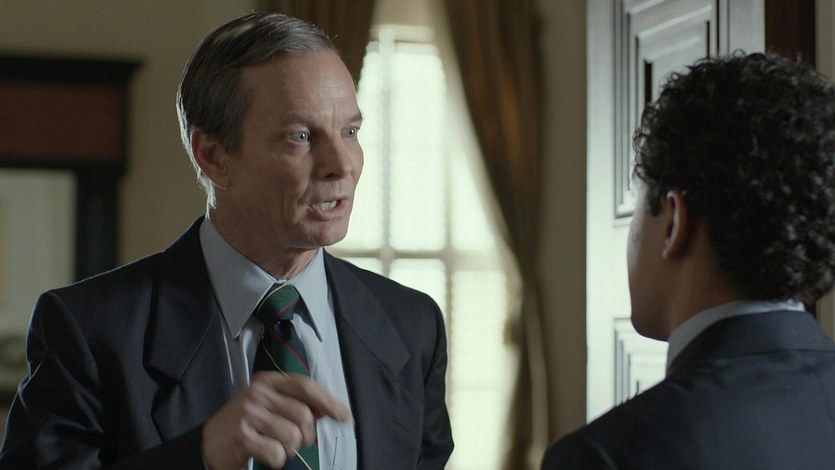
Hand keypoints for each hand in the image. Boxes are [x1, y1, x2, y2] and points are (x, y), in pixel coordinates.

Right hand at [202, 372, 352, 469]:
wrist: (209, 444)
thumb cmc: (245, 426)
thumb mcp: (270, 407)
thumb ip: (298, 403)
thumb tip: (329, 408)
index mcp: (267, 382)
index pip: (305, 386)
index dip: (328, 401)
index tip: (344, 416)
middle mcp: (258, 394)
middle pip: (303, 415)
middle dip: (305, 434)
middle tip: (295, 441)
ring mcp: (248, 414)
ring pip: (292, 436)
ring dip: (288, 449)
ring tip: (274, 446)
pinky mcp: (242, 436)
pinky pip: (277, 453)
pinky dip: (275, 460)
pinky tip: (264, 454)